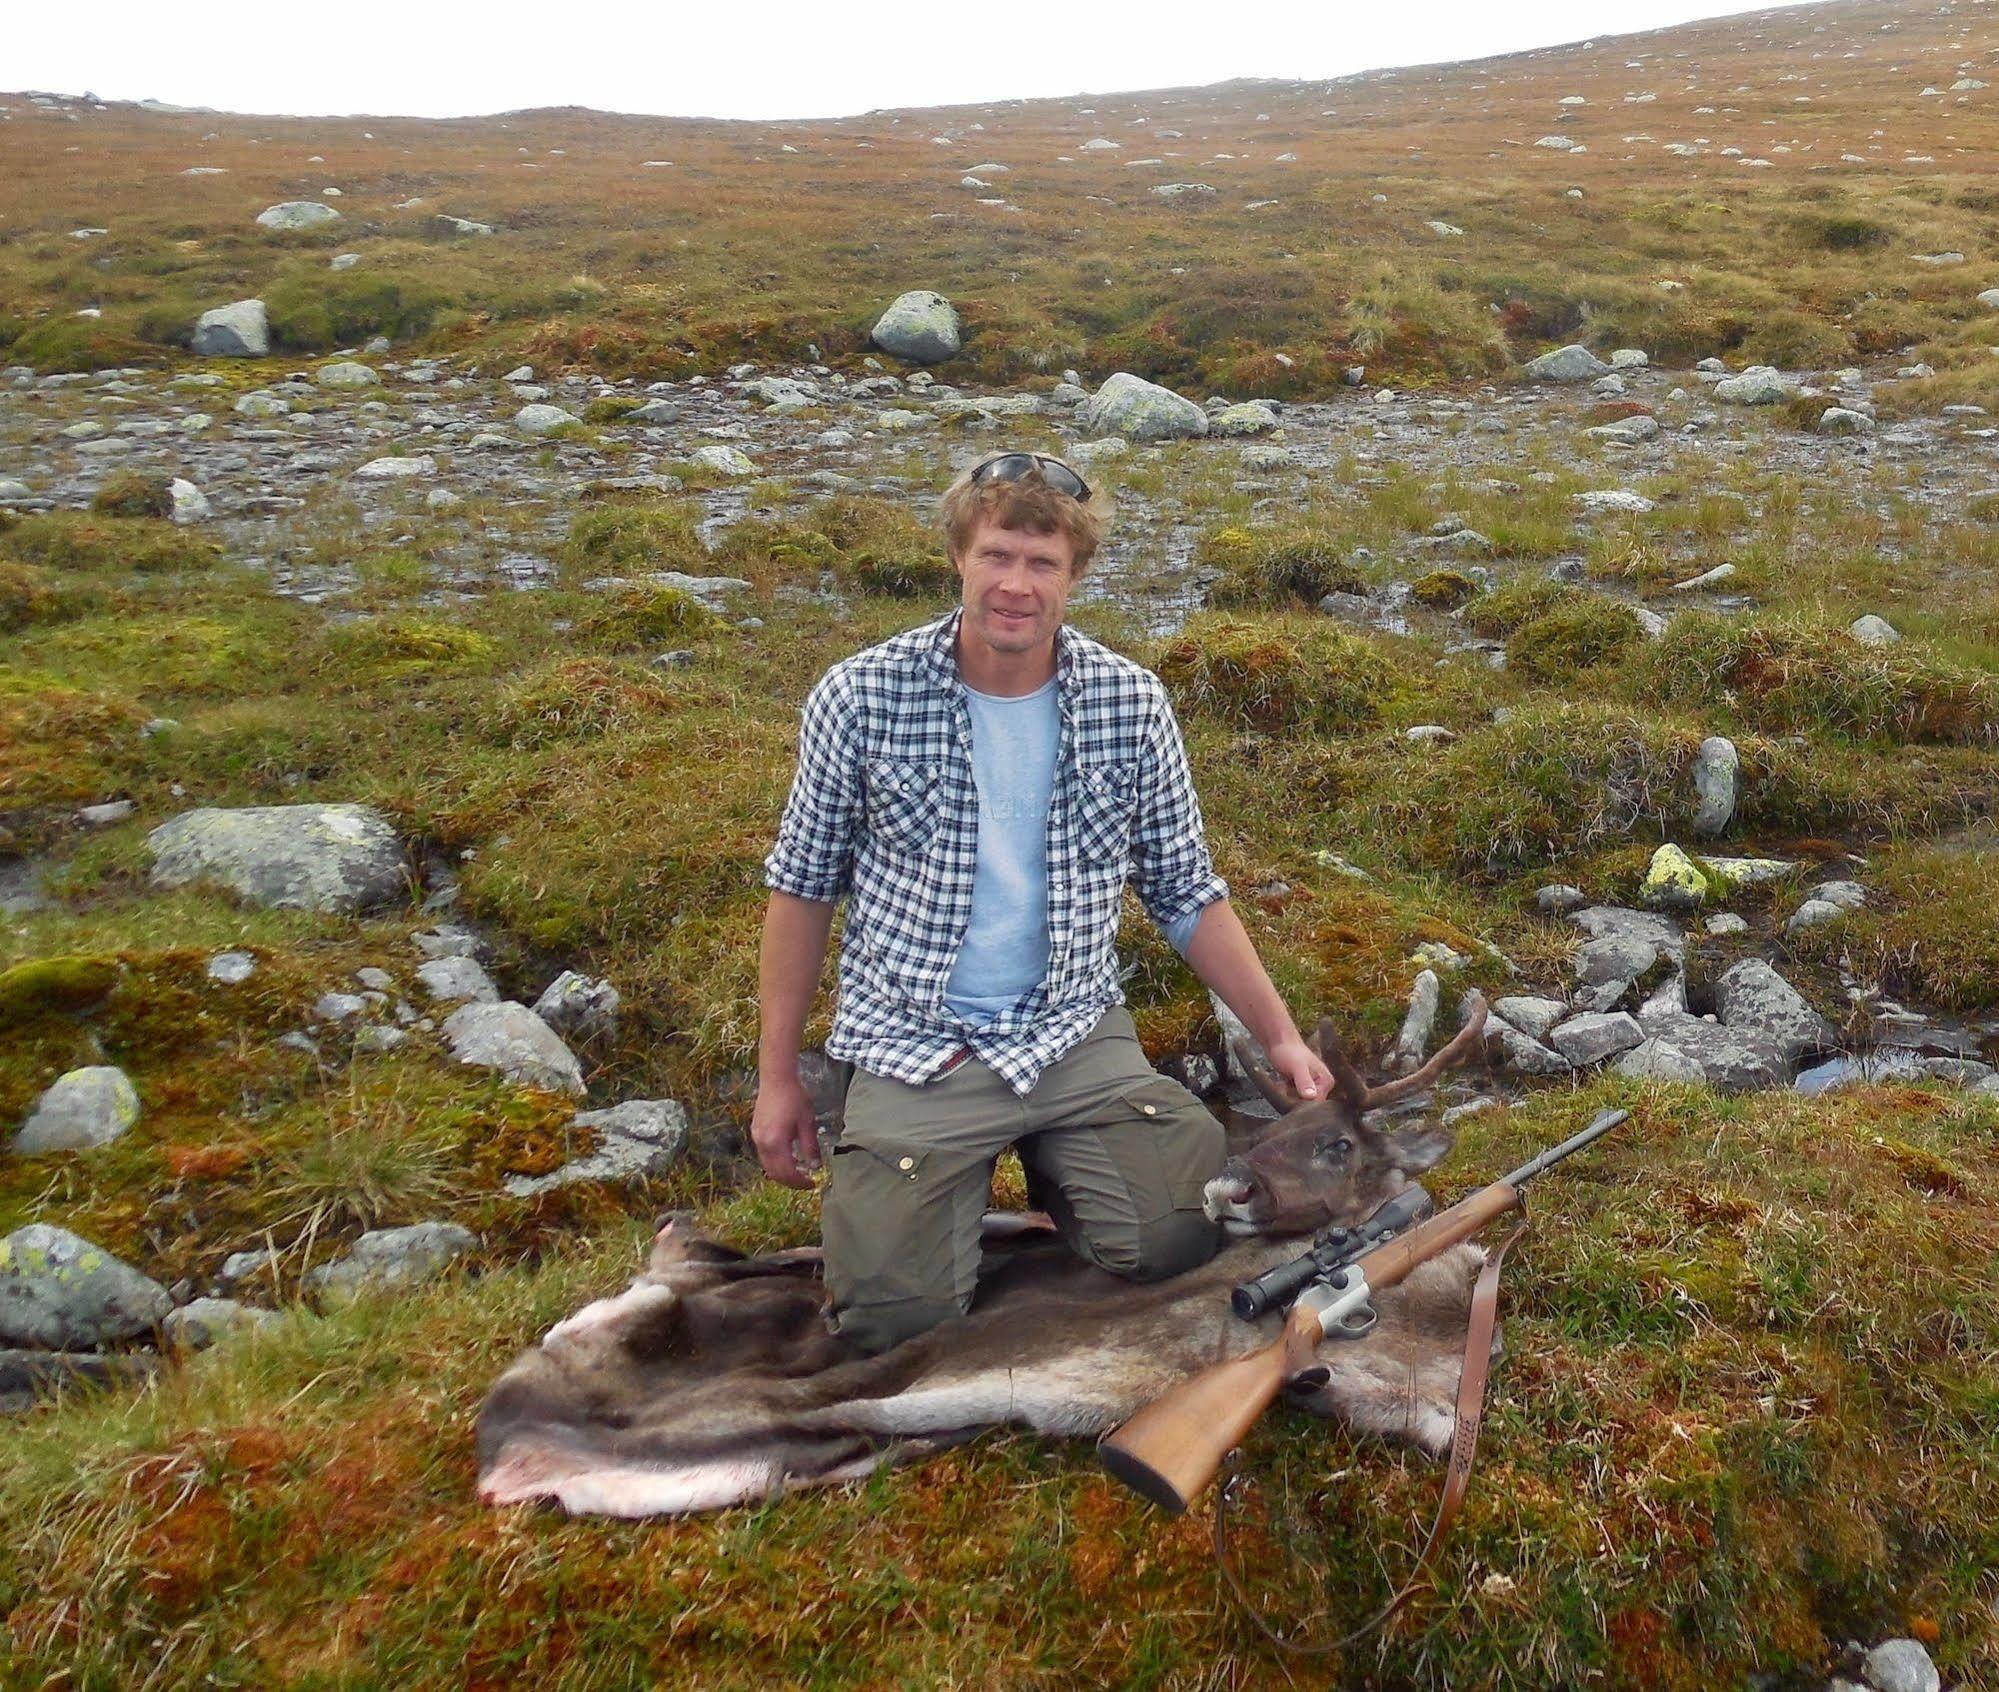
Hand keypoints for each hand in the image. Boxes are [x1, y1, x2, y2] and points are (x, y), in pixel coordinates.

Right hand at [751, 1073, 821, 1188]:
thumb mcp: (807, 1123)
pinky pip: (764, 1156)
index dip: (800, 1182)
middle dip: (790, 1182)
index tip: (813, 1184)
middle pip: (774, 1173)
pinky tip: (789, 1158)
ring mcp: (756, 1138)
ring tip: (799, 1172)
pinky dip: (776, 1163)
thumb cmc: (795, 1099)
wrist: (776, 1080)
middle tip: (806, 1182)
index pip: (787, 1173)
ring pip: (767, 1166)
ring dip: (782, 1173)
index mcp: (776, 1143)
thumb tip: (815, 1167)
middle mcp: (762, 1144)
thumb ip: (810, 1147)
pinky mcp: (755, 1133)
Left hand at [1263, 1035, 1335, 1104]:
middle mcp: (1323, 1085)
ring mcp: (1313, 1085)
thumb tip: (1311, 1096)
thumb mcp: (1297, 1067)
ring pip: (1299, 1100)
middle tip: (1286, 1085)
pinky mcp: (1302, 1085)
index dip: (1302, 1102)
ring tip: (1284, 1083)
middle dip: (1294, 1098)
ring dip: (1288, 1095)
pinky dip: (1286, 1092)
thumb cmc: (1288, 1051)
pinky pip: (1294, 1096)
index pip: (1316, 1103)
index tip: (1291, 1092)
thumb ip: (1304, 1081)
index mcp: (1327, 1081)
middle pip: (1308, 1104)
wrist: (1278, 1041)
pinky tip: (1283, 1083)